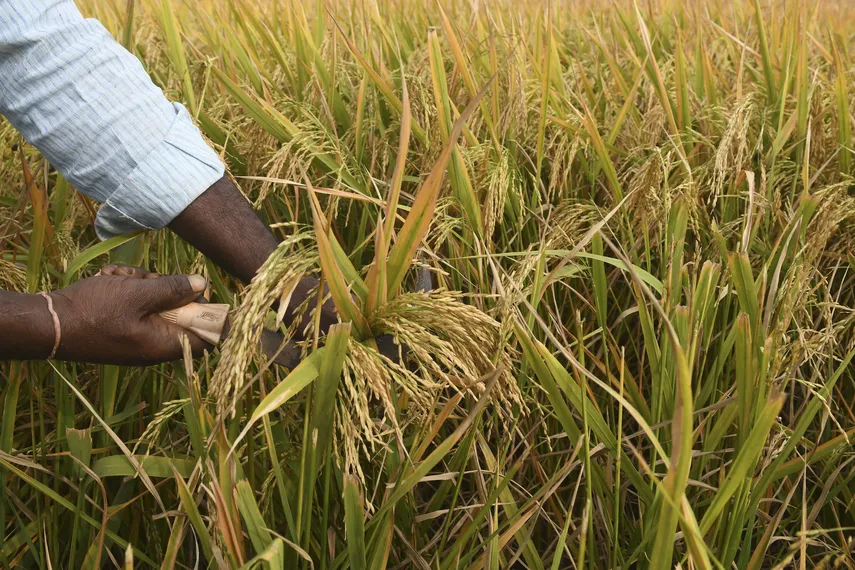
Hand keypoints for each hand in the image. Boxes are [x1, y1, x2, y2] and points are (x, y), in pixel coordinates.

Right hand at [48, 268, 210, 364]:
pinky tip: (110, 279)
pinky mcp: (124, 326)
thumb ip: (173, 289)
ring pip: (158, 303)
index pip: (207, 339)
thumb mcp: (137, 294)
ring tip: (118, 278)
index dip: (214, 316)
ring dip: (142, 284)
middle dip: (167, 289)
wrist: (48, 323)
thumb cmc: (93, 312)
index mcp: (164, 346)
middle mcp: (154, 345)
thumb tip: (202, 284)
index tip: (207, 292)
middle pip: (182, 314)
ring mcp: (138, 336)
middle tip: (145, 278)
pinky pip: (138, 304)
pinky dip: (128, 289)